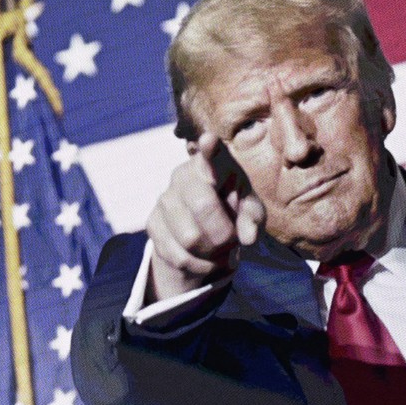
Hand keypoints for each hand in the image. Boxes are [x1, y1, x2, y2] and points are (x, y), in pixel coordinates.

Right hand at [145, 133, 267, 300]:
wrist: (203, 233)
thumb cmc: (234, 212)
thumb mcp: (251, 213)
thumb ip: (253, 219)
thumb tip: (248, 236)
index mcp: (214, 166)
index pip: (212, 156)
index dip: (210, 150)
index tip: (209, 140)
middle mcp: (184, 176)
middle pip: (203, 206)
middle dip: (223, 232)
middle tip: (232, 240)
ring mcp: (165, 199)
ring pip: (190, 237)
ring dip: (212, 252)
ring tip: (219, 248)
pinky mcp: (152, 224)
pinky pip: (179, 256)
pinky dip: (199, 265)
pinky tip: (204, 257)